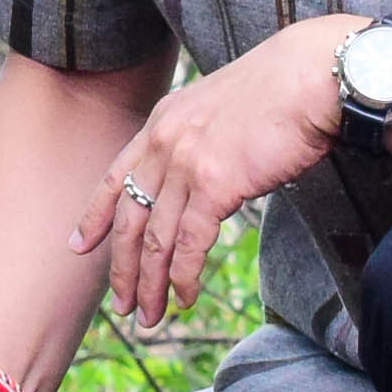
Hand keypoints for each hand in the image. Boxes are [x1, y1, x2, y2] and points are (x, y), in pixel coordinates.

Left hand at [72, 17, 351, 321]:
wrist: (313, 75)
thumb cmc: (283, 90)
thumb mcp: (221, 106)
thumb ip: (201, 137)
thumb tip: (206, 171)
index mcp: (163, 121)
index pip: (116, 177)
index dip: (94, 217)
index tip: (79, 247)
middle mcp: (164, 143)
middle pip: (128, 218)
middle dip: (121, 268)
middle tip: (120, 304)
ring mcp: (185, 164)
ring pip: (154, 240)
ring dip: (150, 284)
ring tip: (149, 316)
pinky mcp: (214, 184)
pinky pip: (188, 244)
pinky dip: (182, 277)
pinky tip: (183, 298)